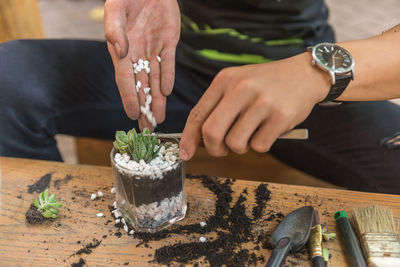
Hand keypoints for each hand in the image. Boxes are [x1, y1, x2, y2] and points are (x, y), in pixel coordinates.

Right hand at [104, 0, 179, 129]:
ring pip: (156, 80)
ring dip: (158, 99)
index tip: (132, 114)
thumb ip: (114, 29)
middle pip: (141, 86)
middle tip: (147, 128)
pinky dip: (168, 77)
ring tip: (159, 118)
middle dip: (145, 107)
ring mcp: (153, 51)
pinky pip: (169, 64)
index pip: (125, 79)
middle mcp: (137, 55)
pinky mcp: (169, 44)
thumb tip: (119, 50)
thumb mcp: (115, 9)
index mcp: (122, 51)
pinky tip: (167, 92)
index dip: (129, 97)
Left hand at [179, 53, 329, 160]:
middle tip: (223, 149)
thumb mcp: (238, 84)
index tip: (185, 153)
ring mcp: (262, 102)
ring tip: (252, 133)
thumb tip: (199, 140)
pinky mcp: (281, 116)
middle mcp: (241, 88)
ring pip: (235, 144)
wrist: (305, 74)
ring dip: (241, 147)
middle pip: (211, 133)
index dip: (188, 138)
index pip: (197, 114)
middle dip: (214, 149)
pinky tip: (269, 130)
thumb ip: (218, 107)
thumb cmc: (266, 84)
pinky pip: (259, 147)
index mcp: (225, 80)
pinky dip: (261, 145)